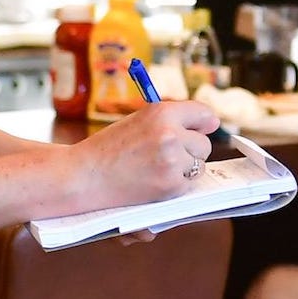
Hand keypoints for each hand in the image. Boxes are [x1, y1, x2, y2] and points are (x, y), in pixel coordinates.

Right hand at [74, 100, 218, 209]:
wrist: (84, 176)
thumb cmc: (108, 149)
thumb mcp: (138, 121)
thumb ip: (172, 120)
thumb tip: (213, 123)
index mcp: (161, 112)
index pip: (203, 113)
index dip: (201, 124)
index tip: (199, 129)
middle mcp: (170, 133)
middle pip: (204, 144)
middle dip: (189, 151)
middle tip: (161, 156)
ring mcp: (172, 161)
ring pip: (199, 165)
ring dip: (184, 169)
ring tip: (154, 169)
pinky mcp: (171, 185)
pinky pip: (189, 184)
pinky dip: (176, 186)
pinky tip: (153, 182)